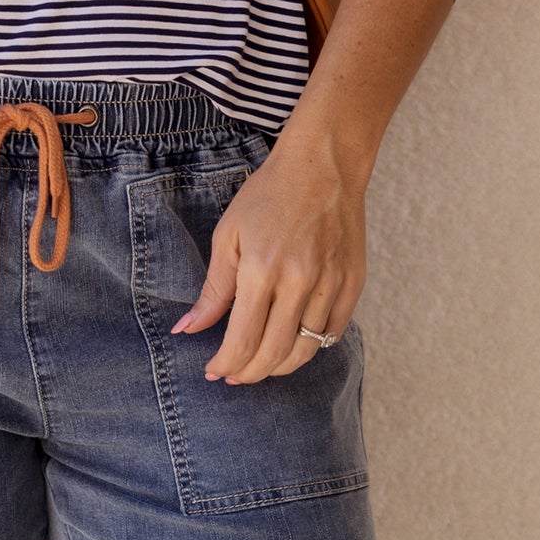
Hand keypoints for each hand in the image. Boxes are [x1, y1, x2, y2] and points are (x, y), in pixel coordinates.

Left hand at [170, 127, 368, 385]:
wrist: (325, 163)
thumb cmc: (270, 195)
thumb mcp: (228, 236)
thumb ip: (213, 290)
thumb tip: (187, 329)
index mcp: (262, 270)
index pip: (242, 340)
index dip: (226, 365)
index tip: (214, 371)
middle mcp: (299, 282)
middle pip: (273, 353)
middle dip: (249, 373)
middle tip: (234, 376)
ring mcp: (330, 284)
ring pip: (305, 350)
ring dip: (279, 367)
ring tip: (261, 364)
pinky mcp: (352, 282)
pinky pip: (332, 331)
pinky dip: (311, 346)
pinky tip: (293, 344)